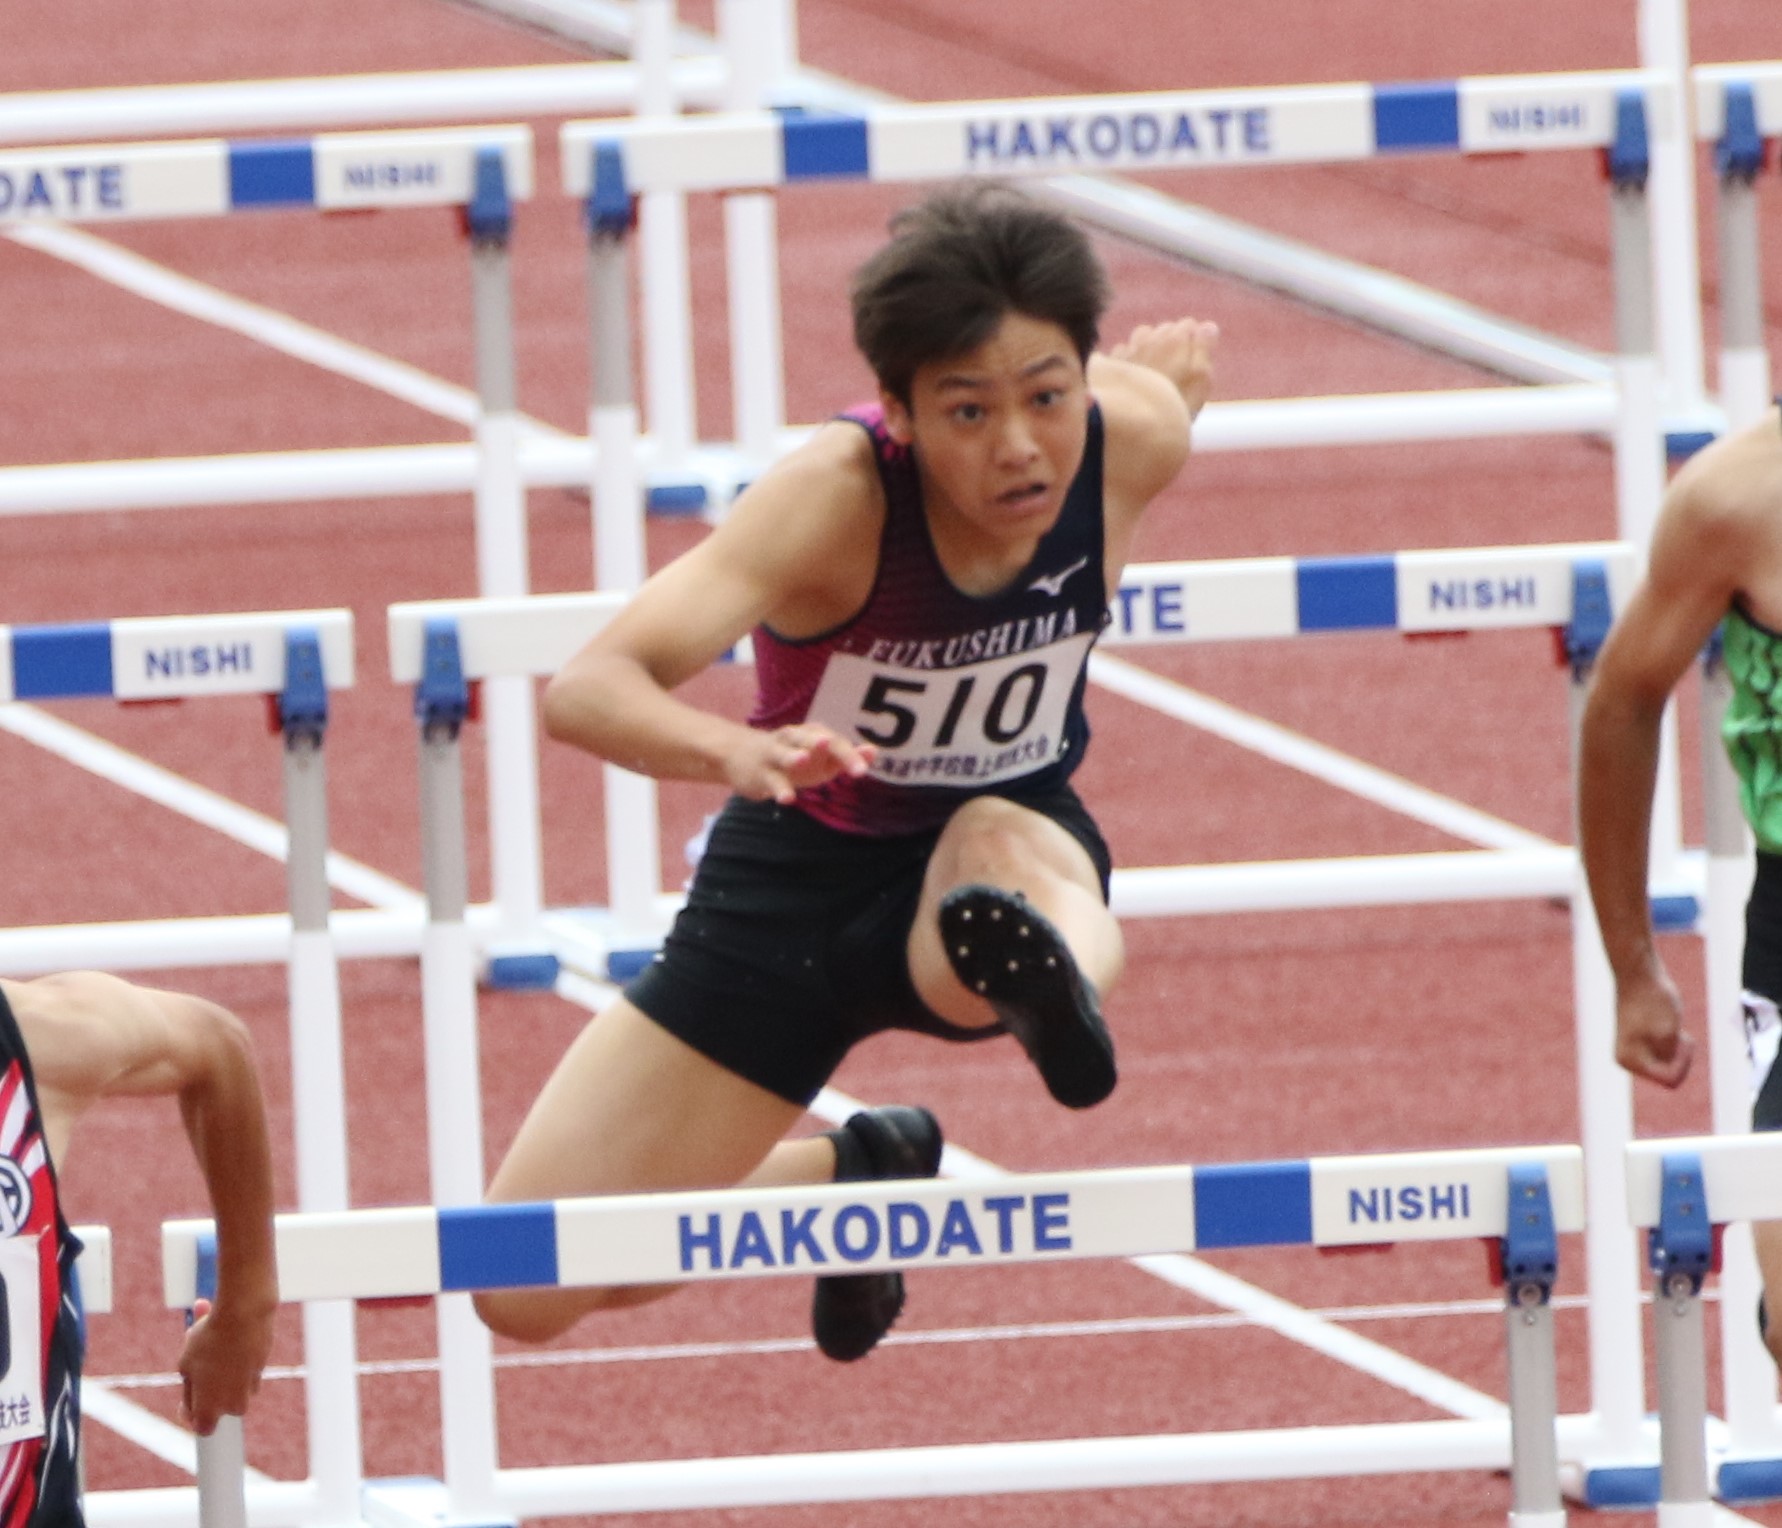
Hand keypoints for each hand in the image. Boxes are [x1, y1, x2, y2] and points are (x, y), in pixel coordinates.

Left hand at [178, 1297, 274, 1435]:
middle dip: (209, 1390)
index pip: (202, 1428)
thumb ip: (189, 1387)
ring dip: (222, 1371)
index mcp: (210, 1409)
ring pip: (233, 1385)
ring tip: (211, 1345)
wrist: (244, 1314)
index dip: (192, 1414)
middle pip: (219, 1406)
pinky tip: (228, 1338)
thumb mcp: (185, 1365)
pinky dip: (237, 1358)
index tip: (187, 1398)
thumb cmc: (209, 1341)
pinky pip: (246, 1368)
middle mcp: (233, 1404)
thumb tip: (192, 1399)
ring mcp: (250, 1386)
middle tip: (198, 1368)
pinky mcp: (262, 1366)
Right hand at [728, 725, 877, 804]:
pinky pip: (771, 780)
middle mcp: (793, 739)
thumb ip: (846, 756)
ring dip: (793, 756)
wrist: (742, 756)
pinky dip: (778, 789)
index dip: (848, 755)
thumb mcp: (820, 758)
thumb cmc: (793, 759)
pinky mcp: (761, 773)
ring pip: (784, 753)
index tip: (863, 771)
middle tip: (828, 744)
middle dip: (820, 744)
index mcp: (812, 735)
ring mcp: (774, 755)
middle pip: (809, 739)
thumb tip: (874, 752)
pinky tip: (787, 799)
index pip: (834, 742)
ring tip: (803, 760)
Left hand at [1109, 318, 1218, 418]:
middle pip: (1166, 329)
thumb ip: (1204, 349)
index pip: (1189, 325)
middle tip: (1177, 371)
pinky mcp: (1111, 362)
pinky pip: (1124, 350)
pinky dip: (1131, 357)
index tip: (1195, 362)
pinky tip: (1134, 375)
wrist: (1130, 424)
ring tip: (1155, 370)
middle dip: (1173, 343)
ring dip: (1150, 345)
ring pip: (1144, 335)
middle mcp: (1150, 337)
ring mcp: (1129, 348)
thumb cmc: (1173, 405)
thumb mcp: (1200, 380)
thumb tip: (1207, 326)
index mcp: (1175, 339)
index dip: (1195, 342)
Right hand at [1614, 969, 1693, 1087]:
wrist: (1637, 972)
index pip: (1669, 1079)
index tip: (1681, 1037)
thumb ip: (1671, 1058)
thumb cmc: (1652, 1000)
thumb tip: (1669, 1071)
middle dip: (1680, 1055)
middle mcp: (1628, 1059)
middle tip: (1678, 1030)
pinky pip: (1666, 1052)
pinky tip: (1669, 1022)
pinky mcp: (1640, 1040)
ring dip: (1678, 1047)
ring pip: (1670, 1062)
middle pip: (1669, 1074)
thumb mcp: (1670, 1034)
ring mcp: (1634, 1050)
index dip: (1683, 1061)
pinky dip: (1674, 1040)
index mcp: (1630, 1062)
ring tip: (1673, 1025)